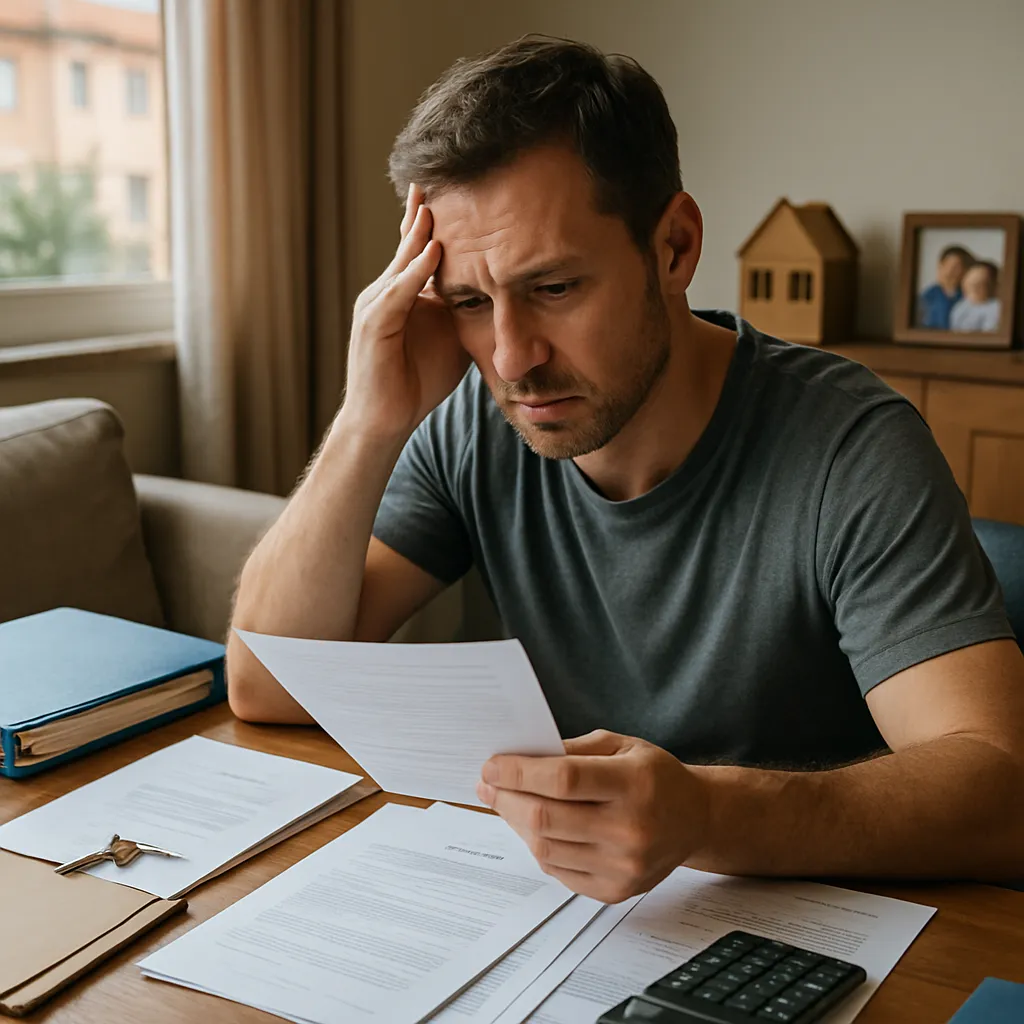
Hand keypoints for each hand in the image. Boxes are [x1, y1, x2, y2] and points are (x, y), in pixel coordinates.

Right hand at [342, 184, 470, 440]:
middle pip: (409, 243)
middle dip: (423, 211)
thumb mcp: (453, 336)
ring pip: (402, 261)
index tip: (461, 186)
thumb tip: (506, 293)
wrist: (386, 420)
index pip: (421, 247)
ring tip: (436, 202)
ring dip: (419, 233)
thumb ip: (469, 310)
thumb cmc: (417, 381)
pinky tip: (432, 251)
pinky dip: (414, 272)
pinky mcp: (373, 325)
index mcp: (404, 292)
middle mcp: (386, 290)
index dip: (436, 219)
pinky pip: (397, 292)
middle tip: (439, 172)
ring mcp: (376, 305)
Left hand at [477, 730, 708, 902]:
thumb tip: (522, 757)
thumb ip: (573, 750)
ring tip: (505, 803)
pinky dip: (538, 847)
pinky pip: (558, 871)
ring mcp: (623, 866)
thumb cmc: (655, 777)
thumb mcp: (621, 745)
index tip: (492, 765)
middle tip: (487, 784)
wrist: (696, 819)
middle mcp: (630, 829)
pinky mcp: (616, 890)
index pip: (563, 780)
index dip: (519, 773)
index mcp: (634, 784)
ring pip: (546, 848)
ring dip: (516, 823)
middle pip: (547, 818)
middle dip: (506, 798)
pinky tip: (533, 827)